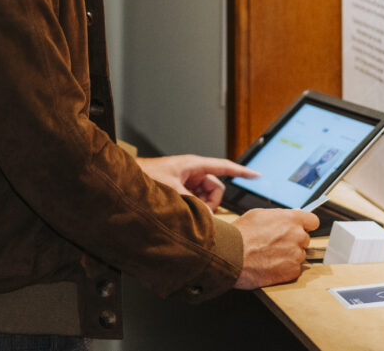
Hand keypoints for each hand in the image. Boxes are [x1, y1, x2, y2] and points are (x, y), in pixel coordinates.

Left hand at [137, 154, 257, 210]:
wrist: (127, 182)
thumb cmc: (145, 176)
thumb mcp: (172, 190)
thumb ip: (192, 204)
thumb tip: (206, 217)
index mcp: (193, 165)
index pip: (224, 167)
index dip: (241, 172)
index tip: (257, 175)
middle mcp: (192, 173)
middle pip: (215, 188)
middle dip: (211, 202)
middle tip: (198, 211)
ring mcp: (186, 182)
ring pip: (206, 198)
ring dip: (201, 207)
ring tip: (185, 211)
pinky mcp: (180, 191)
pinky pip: (196, 201)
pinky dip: (194, 209)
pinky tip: (182, 212)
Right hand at [231, 208, 319, 288]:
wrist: (232, 255)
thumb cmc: (241, 234)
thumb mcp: (258, 214)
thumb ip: (280, 215)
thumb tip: (294, 214)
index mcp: (291, 219)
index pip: (313, 221)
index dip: (305, 225)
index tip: (301, 228)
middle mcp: (297, 236)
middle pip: (305, 239)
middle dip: (294, 240)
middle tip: (277, 242)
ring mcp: (296, 255)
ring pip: (299, 254)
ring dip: (289, 255)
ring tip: (270, 254)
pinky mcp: (292, 272)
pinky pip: (294, 269)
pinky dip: (285, 268)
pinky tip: (270, 264)